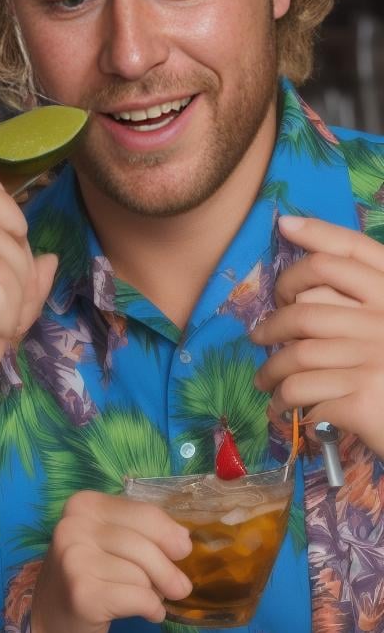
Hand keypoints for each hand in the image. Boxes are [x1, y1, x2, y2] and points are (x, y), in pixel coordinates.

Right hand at [31, 491, 191, 632]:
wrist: (47, 622)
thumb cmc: (86, 575)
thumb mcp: (108, 541)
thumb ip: (142, 532)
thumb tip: (183, 541)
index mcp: (84, 504)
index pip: (143, 512)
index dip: (169, 533)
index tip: (183, 550)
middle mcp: (74, 526)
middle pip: (145, 545)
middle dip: (169, 570)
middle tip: (179, 588)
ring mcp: (74, 560)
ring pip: (142, 574)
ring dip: (155, 592)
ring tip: (147, 597)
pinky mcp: (83, 594)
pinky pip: (139, 598)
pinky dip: (151, 608)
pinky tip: (147, 613)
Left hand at [252, 216, 383, 458]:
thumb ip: (361, 307)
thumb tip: (302, 295)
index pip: (354, 252)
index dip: (318, 233)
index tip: (285, 224)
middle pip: (307, 307)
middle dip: (272, 323)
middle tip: (261, 337)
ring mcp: (374, 357)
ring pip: (297, 353)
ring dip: (271, 371)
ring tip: (265, 382)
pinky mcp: (362, 396)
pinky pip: (302, 390)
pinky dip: (285, 401)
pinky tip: (284, 407)